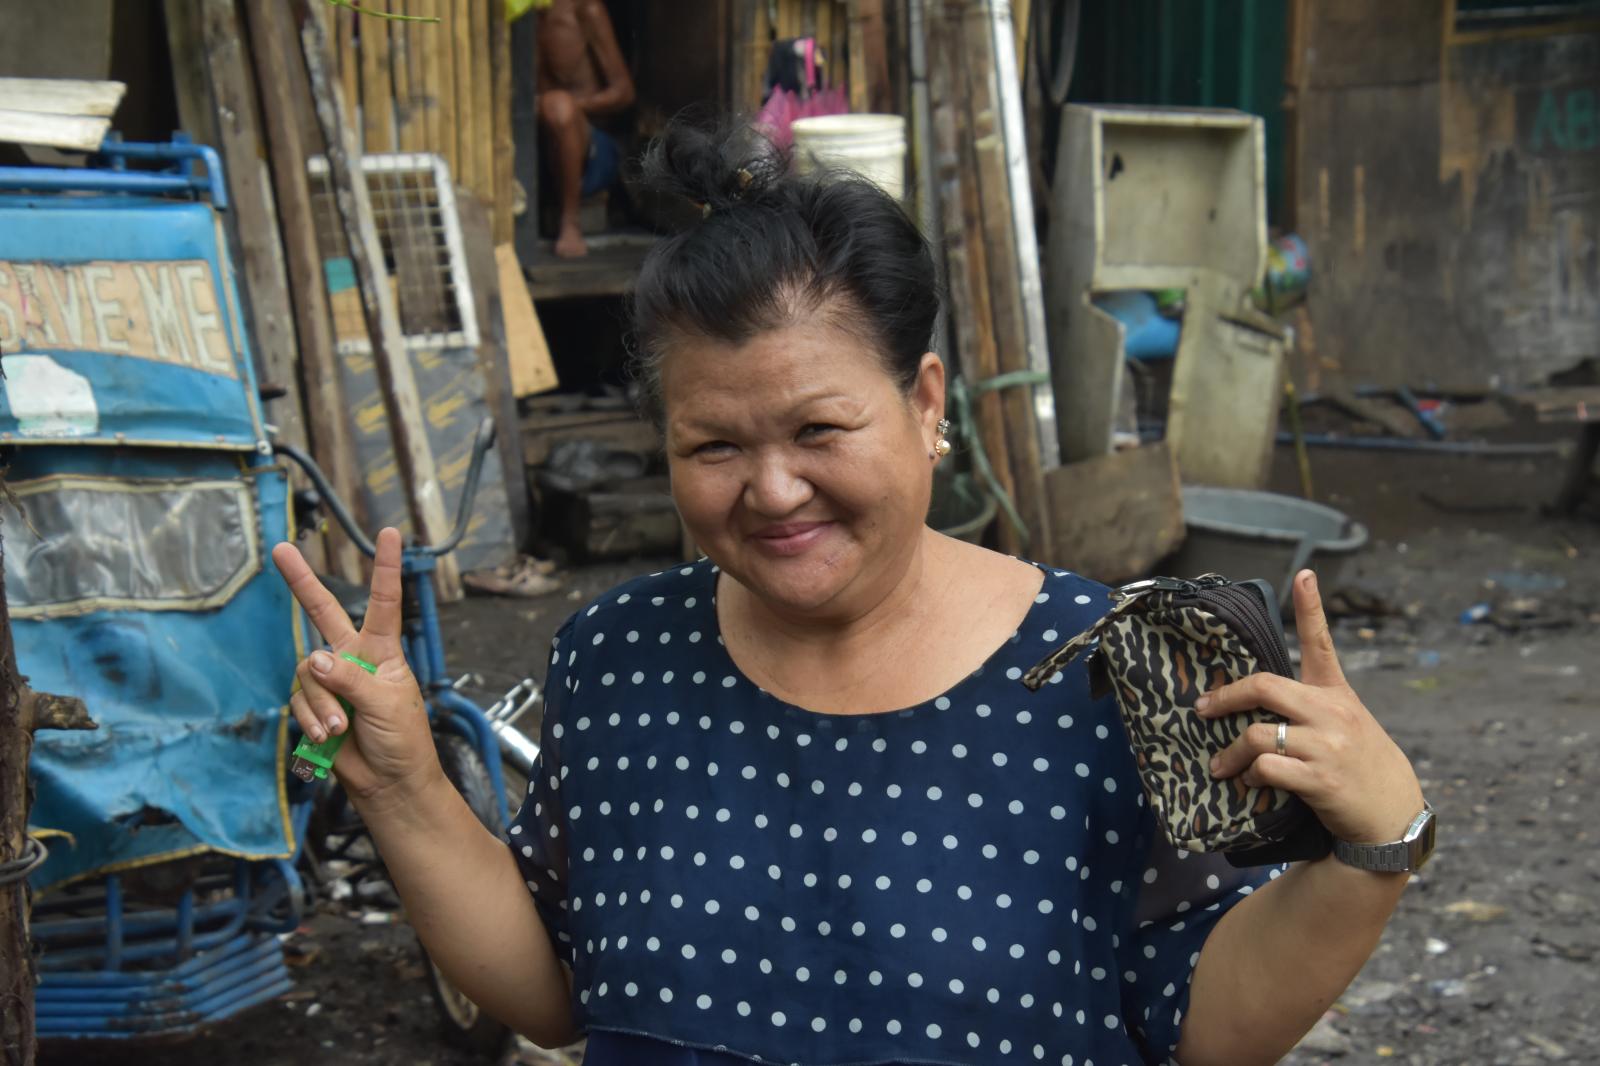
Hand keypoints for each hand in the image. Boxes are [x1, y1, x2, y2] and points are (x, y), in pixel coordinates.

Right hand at [272, 528, 438, 803]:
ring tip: (341, 728)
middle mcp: (353, 658)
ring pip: (306, 673)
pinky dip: (311, 719)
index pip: (384, 602)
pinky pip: (299, 701)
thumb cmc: (402, 739)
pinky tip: (328, 736)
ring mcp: (330, 680)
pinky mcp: (313, 704)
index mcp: (382, 650)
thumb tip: (315, 659)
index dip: (385, 568)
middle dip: (300, 581)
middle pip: (322, 612)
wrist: (389, 782)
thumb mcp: (386, 704)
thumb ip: (350, 679)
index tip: (390, 533)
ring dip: (321, 703)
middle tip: (280, 549)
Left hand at [1198, 570, 1424, 845]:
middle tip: (1202, 709)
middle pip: (1264, 687)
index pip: (1321, 643)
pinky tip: (1251, 783)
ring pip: (1258, 734)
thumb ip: (1309, 707)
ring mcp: (1327, 746)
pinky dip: (1251, 776)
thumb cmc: (1359, 767)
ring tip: (1222, 766)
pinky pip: (1267, 768)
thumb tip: (1254, 699)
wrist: (1393, 816)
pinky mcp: (1321, 780)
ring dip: (1231, 753)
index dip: (1311, 607)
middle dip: (1225, 698)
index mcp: (1337, 694)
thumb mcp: (1345, 725)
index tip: (1303, 573)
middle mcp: (1333, 713)